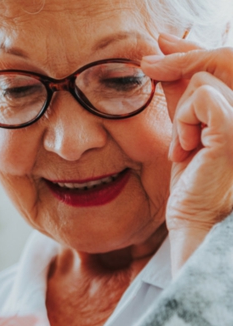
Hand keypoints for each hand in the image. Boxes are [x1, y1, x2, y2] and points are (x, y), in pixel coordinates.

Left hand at [141, 34, 232, 271]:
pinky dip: (184, 121)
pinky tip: (187, 148)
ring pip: (199, 83)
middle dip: (180, 90)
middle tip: (177, 128)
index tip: (161, 43)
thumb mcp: (184, 134)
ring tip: (185, 149)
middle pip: (205, 71)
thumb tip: (162, 63)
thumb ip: (182, 102)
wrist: (194, 221)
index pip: (213, 70)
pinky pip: (201, 98)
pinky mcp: (232, 130)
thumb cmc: (191, 184)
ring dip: (180, 118)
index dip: (187, 54)